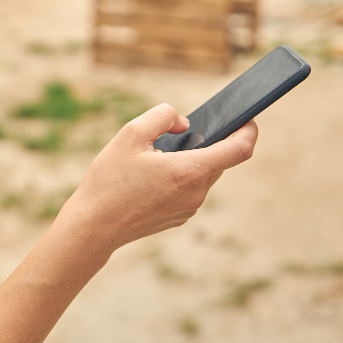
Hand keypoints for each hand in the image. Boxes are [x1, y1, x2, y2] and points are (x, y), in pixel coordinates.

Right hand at [62, 103, 258, 256]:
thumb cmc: (109, 180)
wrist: (93, 226)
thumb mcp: (131, 134)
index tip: (247, 119)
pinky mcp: (179, 218)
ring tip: (157, 156)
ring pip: (203, 175)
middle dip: (207, 143)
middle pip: (219, 161)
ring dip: (190, 161)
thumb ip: (163, 116)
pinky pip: (190, 190)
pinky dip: (180, 177)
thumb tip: (185, 124)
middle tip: (181, 131)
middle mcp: (196, 193)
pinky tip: (151, 176)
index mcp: (190, 171)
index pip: (239, 150)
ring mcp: (189, 209)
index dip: (249, 131)